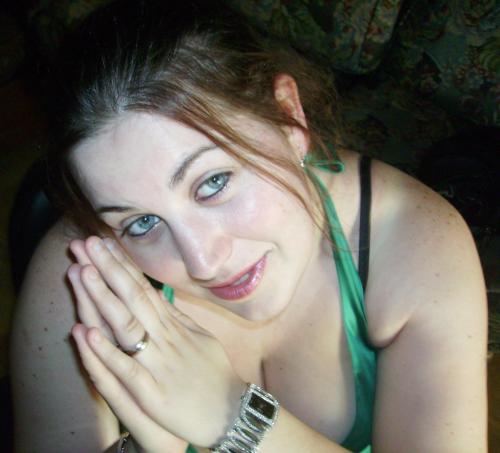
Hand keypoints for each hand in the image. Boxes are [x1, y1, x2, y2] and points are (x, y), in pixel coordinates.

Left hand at [68, 236, 245, 449]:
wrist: (231, 412)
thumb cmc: (215, 375)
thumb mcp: (200, 338)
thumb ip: (178, 317)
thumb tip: (159, 295)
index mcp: (173, 326)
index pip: (143, 288)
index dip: (122, 265)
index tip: (104, 243)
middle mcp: (164, 338)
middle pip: (132, 297)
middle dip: (108, 268)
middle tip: (87, 242)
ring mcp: (158, 363)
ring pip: (127, 325)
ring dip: (103, 297)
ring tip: (82, 271)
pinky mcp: (152, 392)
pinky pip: (126, 368)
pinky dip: (106, 350)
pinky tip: (87, 331)